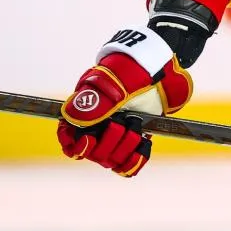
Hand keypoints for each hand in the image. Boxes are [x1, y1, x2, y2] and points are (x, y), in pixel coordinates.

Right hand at [57, 23, 193, 177]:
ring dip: (124, 147)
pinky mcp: (137, 138)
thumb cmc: (134, 71)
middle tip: (120, 124)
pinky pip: (129, 163)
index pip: (68, 137)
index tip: (88, 141)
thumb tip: (70, 119)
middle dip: (107, 143)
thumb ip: (93, 103)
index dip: (75, 145)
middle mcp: (100, 124)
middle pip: (93, 152)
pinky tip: (141, 147)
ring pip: (111, 159)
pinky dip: (134, 160)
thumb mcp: (112, 84)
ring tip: (134, 127)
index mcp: (86, 110)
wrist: (162, 68)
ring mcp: (118, 132)